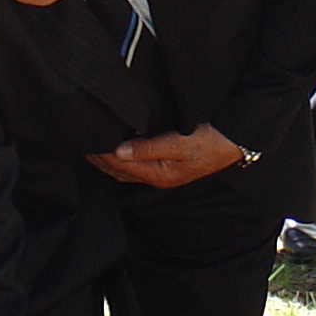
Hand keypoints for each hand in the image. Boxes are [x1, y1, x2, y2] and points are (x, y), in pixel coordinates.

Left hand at [86, 123, 244, 187]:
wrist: (235, 143)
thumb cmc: (211, 141)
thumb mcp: (181, 143)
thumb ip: (149, 147)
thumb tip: (120, 151)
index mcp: (159, 173)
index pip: (119, 165)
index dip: (100, 153)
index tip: (85, 139)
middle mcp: (157, 176)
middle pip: (118, 170)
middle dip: (98, 158)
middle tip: (80, 141)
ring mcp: (161, 173)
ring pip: (125, 170)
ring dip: (107, 160)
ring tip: (91, 146)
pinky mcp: (166, 166)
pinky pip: (135, 165)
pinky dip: (120, 159)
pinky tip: (114, 149)